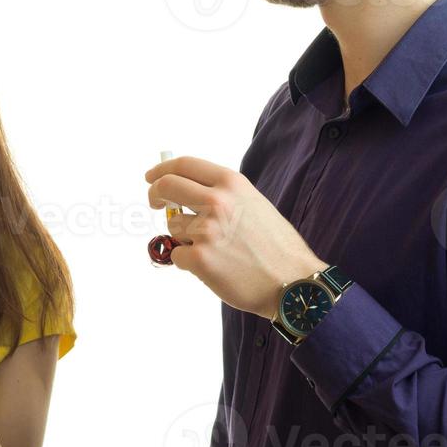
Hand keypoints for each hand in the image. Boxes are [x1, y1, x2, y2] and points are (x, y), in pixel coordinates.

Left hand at [145, 155, 324, 318]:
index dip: (162, 169)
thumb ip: (221, 194)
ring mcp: (206, 230)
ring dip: (183, 237)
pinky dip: (189, 262)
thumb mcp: (253, 203)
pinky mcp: (200, 259)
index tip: (152, 177)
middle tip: (155, 203)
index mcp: (231, 183)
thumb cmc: (275, 245)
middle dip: (155, 194)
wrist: (294, 282)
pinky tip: (214, 267)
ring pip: (172, 226)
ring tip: (214, 249)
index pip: (184, 164)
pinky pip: (178, 255)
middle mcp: (217, 201)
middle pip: (165, 186)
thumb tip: (184, 189)